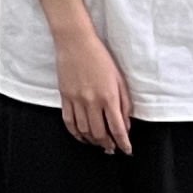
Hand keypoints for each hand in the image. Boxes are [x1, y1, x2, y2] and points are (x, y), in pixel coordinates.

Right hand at [52, 19, 135, 154]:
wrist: (75, 43)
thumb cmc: (100, 57)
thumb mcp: (119, 79)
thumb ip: (124, 103)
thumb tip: (125, 123)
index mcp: (109, 97)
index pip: (117, 128)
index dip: (123, 143)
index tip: (127, 150)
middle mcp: (92, 101)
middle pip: (99, 133)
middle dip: (108, 144)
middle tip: (112, 149)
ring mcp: (76, 100)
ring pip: (84, 130)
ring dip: (92, 141)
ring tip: (98, 144)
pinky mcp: (64, 97)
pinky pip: (68, 121)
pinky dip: (75, 133)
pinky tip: (81, 136)